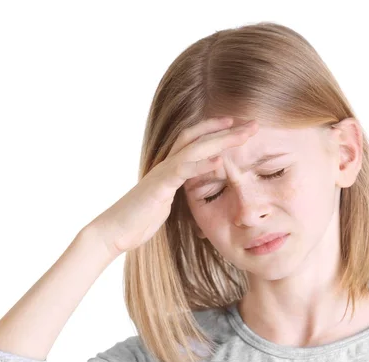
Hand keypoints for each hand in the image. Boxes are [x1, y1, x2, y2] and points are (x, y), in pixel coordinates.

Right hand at [89, 118, 257, 257]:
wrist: (114, 231)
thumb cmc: (140, 218)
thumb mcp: (168, 201)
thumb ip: (182, 190)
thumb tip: (198, 187)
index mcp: (171, 166)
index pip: (196, 140)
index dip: (218, 130)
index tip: (241, 125)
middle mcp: (167, 164)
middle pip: (200, 137)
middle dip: (228, 129)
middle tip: (254, 123)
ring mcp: (162, 173)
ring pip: (194, 148)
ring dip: (221, 140)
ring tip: (243, 135)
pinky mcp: (159, 187)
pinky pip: (182, 171)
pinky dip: (201, 165)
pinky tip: (219, 161)